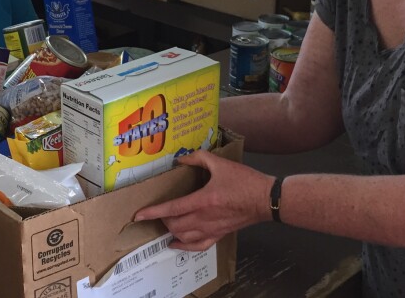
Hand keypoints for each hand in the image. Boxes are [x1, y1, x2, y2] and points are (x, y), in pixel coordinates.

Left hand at [134, 150, 274, 250]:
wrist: (266, 199)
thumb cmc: (245, 181)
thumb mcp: (221, 164)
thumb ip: (199, 158)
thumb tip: (181, 159)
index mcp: (203, 200)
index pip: (172, 209)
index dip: (153, 212)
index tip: (138, 215)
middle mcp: (204, 218)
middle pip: (175, 224)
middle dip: (162, 219)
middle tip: (157, 211)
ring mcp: (212, 229)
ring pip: (184, 236)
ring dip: (171, 230)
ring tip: (165, 223)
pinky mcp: (219, 234)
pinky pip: (198, 246)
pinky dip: (184, 246)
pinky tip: (176, 243)